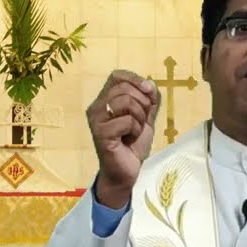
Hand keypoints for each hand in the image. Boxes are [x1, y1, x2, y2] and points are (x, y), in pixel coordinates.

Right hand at [86, 70, 159, 207]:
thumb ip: (150, 98)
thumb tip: (149, 84)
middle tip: (141, 120)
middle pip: (124, 88)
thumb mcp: (146, 117)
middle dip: (142, 102)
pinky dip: (135, 130)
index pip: (117, 75)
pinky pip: (126, 120)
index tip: (148, 92)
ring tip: (134, 130)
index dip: (135, 79)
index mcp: (104, 100)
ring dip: (139, 117)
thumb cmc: (132, 144)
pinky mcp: (101, 133)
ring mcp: (96, 120)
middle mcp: (96, 107)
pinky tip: (129, 139)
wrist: (126, 171)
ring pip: (126, 102)